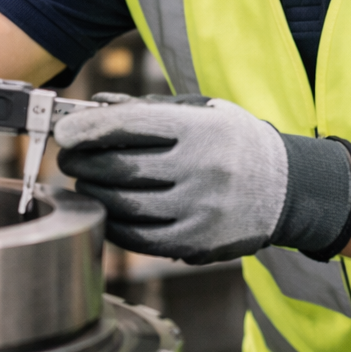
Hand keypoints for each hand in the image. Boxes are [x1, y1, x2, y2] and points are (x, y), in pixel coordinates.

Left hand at [55, 93, 289, 264]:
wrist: (286, 188)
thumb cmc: (234, 141)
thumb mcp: (202, 112)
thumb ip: (149, 110)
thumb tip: (94, 107)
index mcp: (202, 129)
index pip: (132, 126)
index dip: (91, 128)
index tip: (64, 132)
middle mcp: (202, 170)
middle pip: (121, 168)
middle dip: (84, 162)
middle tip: (68, 157)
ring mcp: (200, 211)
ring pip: (125, 206)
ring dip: (94, 192)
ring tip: (84, 181)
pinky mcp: (198, 244)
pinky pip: (140, 239)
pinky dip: (113, 224)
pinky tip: (104, 210)